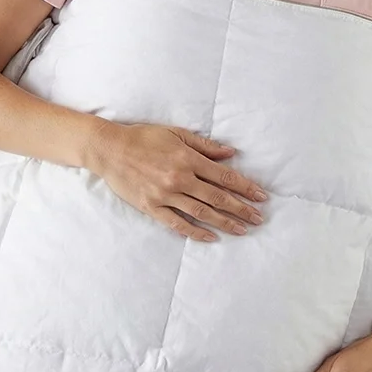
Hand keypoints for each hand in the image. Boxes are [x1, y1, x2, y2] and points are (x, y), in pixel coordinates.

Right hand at [83, 120, 269, 242]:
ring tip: (242, 230)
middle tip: (259, 218)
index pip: (224, 177)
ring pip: (202, 212)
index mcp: (187, 158)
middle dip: (242, 209)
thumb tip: (231, 153)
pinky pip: (177, 223)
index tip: (261, 197)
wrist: (110, 149)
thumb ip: (205, 145)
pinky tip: (211, 237)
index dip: (245, 187)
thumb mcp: (176, 133)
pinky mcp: (152, 207)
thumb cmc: (144, 138)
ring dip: (225, 222)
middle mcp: (180, 178)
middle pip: (218, 197)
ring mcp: (165, 195)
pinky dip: (195, 232)